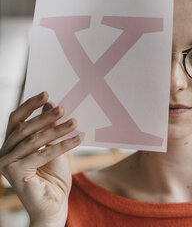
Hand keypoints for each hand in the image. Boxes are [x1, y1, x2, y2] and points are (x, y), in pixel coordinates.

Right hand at [0, 91, 81, 226]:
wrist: (55, 204)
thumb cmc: (54, 176)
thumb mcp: (54, 147)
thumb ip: (50, 129)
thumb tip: (53, 104)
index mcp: (11, 144)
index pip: (17, 120)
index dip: (30, 105)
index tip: (46, 93)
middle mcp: (4, 153)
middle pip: (25, 128)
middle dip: (46, 117)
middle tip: (64, 108)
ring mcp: (6, 163)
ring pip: (34, 141)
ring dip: (57, 130)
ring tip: (75, 122)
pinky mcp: (14, 173)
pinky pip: (41, 154)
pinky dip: (61, 145)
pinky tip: (77, 138)